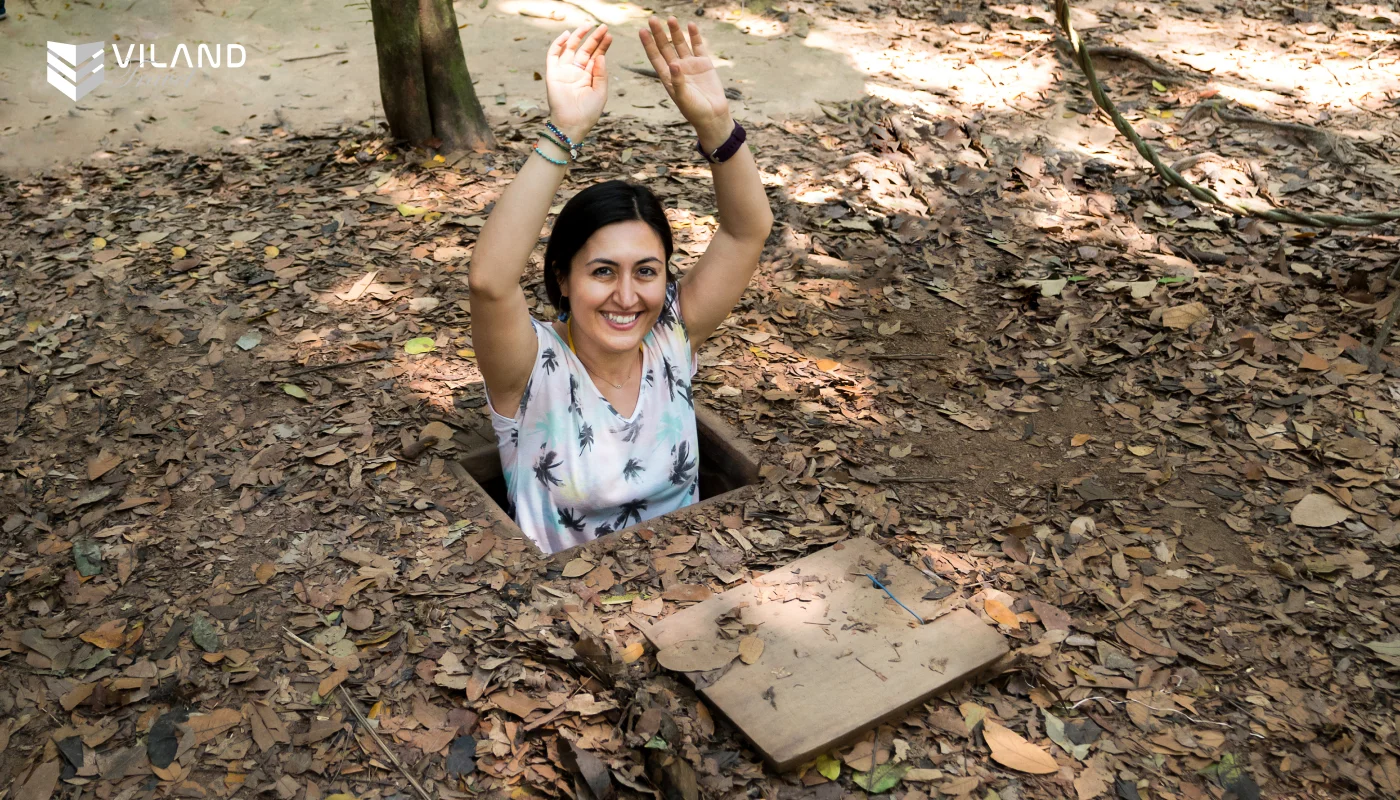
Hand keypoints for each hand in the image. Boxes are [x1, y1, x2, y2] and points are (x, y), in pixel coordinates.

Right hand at [545, 24, 612, 140]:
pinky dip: (559, 44)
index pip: (595, 57)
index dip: (602, 46)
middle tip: (603, 27)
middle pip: (585, 50)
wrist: (572, 125)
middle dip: (594, 38)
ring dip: (578, 37)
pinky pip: (553, 55)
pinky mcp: (552, 74)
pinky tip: (568, 35)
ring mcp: (564, 72)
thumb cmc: (588, 113)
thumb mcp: (600, 92)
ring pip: (570, 49)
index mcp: (588, 77)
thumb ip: (601, 74)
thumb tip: (600, 56)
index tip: (609, 35)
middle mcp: (576, 72)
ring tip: (588, 26)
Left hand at [639, 17, 732, 145]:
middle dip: (659, 34)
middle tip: (653, 19)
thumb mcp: (683, 98)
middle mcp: (677, 68)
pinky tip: (691, 25)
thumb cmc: (695, 111)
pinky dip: (695, 36)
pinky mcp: (704, 64)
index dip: (648, 44)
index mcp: (667, 77)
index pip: (655, 57)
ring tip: (671, 19)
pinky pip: (698, 46)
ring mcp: (690, 65)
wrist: (713, 116)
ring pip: (680, 44)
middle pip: (665, 47)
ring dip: (675, 32)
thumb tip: (674, 64)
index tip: (642, 31)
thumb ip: (678, 81)